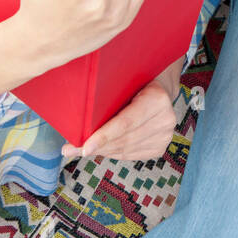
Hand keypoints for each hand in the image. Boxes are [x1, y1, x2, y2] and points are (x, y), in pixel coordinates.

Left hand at [62, 79, 177, 160]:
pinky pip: (130, 155)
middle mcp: (165, 119)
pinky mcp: (160, 147)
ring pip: (125, 150)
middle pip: (124, 139)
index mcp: (157, 98)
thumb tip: (75, 121)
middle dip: (97, 146)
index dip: (104, 136)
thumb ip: (105, 100)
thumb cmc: (134, 82)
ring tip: (82, 149)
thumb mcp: (122, 82)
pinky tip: (101, 148)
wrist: (159, 89)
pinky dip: (113, 153)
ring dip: (102, 151)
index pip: (126, 122)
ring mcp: (165, 135)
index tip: (85, 147)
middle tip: (72, 149)